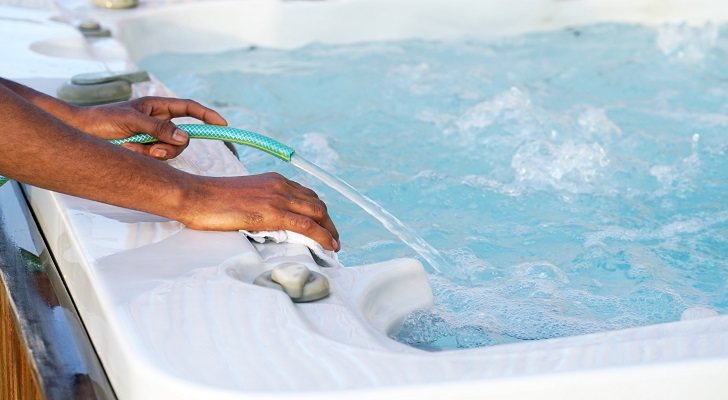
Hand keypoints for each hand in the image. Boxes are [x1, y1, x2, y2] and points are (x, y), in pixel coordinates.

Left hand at [70, 97, 226, 159]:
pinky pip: (157, 159)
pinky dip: (144, 157)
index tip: (222, 124)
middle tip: (154, 150)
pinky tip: (128, 150)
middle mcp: (158, 122)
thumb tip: (186, 138)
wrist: (81, 133)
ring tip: (133, 148)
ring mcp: (152, 136)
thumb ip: (160, 129)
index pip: (189, 108)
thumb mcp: (133, 121)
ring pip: (170, 150)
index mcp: (157, 106)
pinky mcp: (145, 150)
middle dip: (170, 146)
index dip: (207, 115)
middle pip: (182, 137)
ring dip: (153, 152)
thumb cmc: (103, 120)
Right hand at [181, 172, 340, 250]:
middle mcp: (280, 185)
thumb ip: (262, 205)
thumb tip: (271, 223)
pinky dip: (322, 236)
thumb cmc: (211, 201)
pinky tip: (328, 246)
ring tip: (333, 246)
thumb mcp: (244, 198)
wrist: (195, 196)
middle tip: (333, 240)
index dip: (320, 213)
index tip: (324, 226)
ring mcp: (277, 197)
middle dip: (329, 223)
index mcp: (274, 180)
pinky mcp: (272, 212)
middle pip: (317, 204)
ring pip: (317, 213)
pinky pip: (306, 225)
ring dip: (330, 231)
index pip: (307, 195)